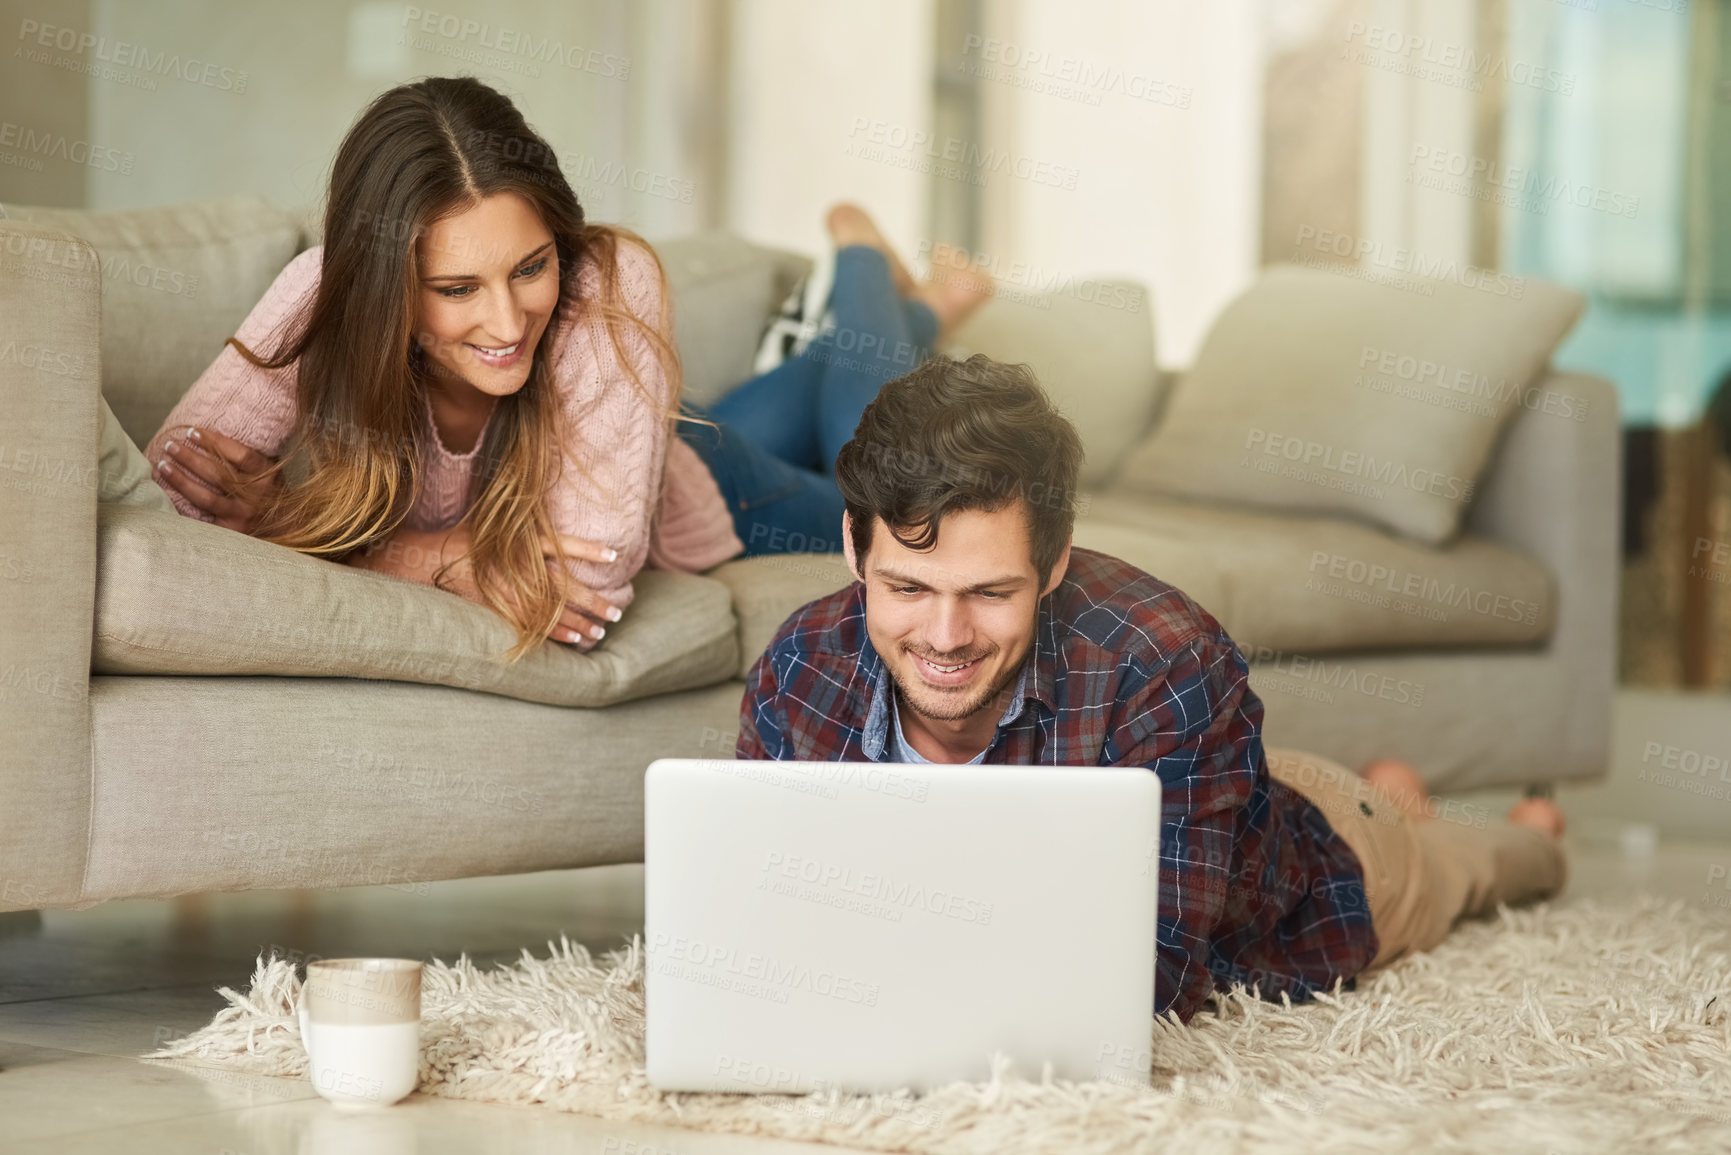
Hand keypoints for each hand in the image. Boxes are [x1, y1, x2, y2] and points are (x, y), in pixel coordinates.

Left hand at [155, 427, 281, 534]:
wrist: (286, 528)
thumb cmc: (271, 494)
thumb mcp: (270, 472)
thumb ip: (251, 457)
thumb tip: (215, 432)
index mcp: (267, 476)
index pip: (241, 455)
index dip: (215, 442)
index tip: (192, 431)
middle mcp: (256, 496)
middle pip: (218, 474)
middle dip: (190, 458)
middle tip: (170, 445)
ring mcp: (243, 515)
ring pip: (206, 497)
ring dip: (181, 480)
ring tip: (163, 465)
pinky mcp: (232, 531)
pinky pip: (202, 519)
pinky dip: (183, 508)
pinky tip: (166, 496)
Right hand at [346, 525, 622, 651]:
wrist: (424, 561)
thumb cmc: (464, 540)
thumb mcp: (494, 524)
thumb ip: (522, 523)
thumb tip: (546, 505)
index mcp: (517, 544)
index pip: (560, 545)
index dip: (588, 550)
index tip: (614, 556)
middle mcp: (515, 568)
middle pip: (564, 587)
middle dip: (594, 601)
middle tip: (618, 611)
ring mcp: (506, 592)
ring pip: (551, 612)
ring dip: (579, 623)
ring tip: (602, 631)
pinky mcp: (496, 610)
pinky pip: (531, 626)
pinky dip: (556, 634)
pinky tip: (576, 641)